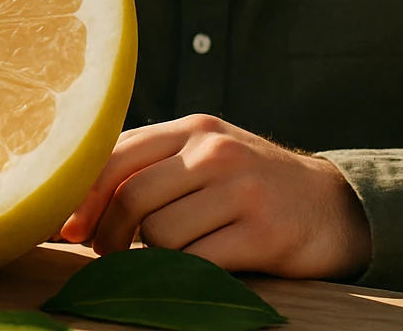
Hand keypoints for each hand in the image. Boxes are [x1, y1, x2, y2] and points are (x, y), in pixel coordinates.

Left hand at [60, 114, 371, 279]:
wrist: (335, 206)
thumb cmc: (251, 184)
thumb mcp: (205, 156)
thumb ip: (150, 165)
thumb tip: (75, 205)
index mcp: (193, 129)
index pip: (115, 154)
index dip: (82, 196)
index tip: (67, 228)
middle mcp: (215, 151)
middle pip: (131, 196)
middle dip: (108, 235)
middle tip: (107, 254)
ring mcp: (242, 191)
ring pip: (160, 234)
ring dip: (151, 258)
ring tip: (165, 258)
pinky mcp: (263, 234)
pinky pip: (197, 263)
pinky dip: (182, 275)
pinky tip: (191, 271)